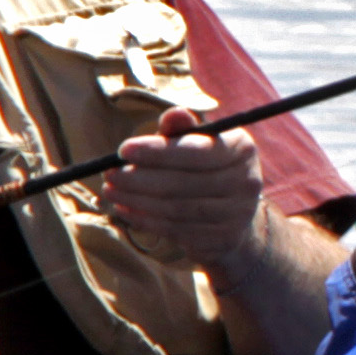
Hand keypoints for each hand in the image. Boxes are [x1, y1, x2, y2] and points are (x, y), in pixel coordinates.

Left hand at [99, 108, 273, 268]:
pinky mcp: (222, 239)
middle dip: (138, 179)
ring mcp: (237, 214)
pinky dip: (145, 220)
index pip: (196, 151)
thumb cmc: (207, 169)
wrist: (234, 216)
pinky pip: (175, 229)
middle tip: (109, 174)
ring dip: (137, 200)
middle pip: (182, 182)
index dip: (157, 151)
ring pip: (175, 208)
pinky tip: (126, 209)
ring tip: (112, 191)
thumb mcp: (198, 143)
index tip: (123, 150)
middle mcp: (246, 181)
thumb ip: (182, 129)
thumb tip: (174, 115)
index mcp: (242, 149)